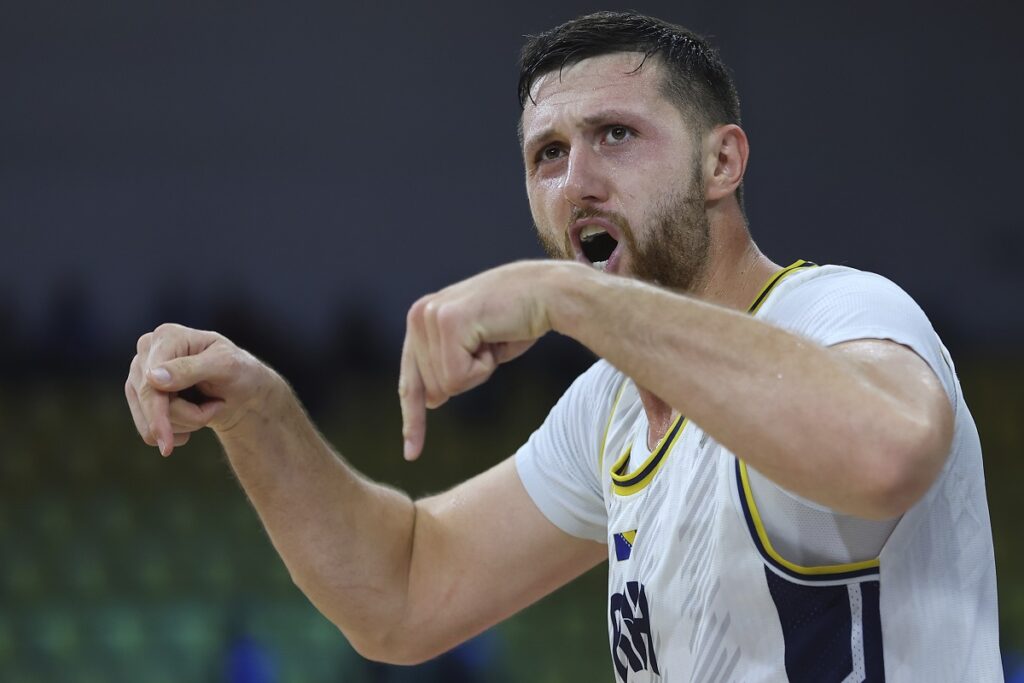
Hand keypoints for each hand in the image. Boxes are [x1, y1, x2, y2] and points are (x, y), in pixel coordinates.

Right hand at [125, 323, 278, 455]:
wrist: (243, 391)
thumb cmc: (239, 372)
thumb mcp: (225, 366)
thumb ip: (190, 369)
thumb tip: (152, 377)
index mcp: (167, 336)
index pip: (150, 383)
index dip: (158, 414)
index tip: (166, 444)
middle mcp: (147, 350)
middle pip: (149, 402)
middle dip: (187, 416)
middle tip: (217, 407)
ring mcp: (140, 373)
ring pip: (147, 419)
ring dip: (185, 423)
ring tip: (208, 406)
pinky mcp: (140, 394)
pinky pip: (146, 428)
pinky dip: (174, 431)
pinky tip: (194, 417)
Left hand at [399, 261, 575, 460]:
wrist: (549, 293)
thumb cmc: (520, 319)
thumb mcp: (478, 349)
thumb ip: (449, 369)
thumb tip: (432, 400)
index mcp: (421, 318)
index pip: (410, 380)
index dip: (412, 419)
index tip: (412, 454)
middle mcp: (418, 314)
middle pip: (432, 388)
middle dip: (470, 378)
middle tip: (492, 344)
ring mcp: (430, 316)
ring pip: (447, 385)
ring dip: (480, 370)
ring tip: (495, 338)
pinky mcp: (447, 322)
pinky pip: (459, 376)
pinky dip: (485, 367)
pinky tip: (496, 338)